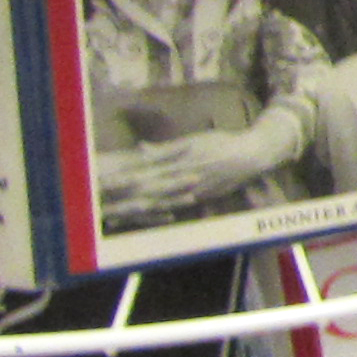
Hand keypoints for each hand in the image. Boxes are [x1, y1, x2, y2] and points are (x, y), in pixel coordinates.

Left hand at [95, 115, 297, 220]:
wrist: (251, 156)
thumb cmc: (222, 143)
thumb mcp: (194, 140)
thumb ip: (166, 148)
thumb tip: (140, 148)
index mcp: (178, 164)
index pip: (145, 174)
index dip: (124, 180)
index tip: (105, 185)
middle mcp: (183, 182)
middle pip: (149, 192)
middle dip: (127, 200)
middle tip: (106, 207)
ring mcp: (192, 194)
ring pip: (160, 203)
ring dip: (140, 208)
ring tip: (120, 216)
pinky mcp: (201, 200)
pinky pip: (176, 208)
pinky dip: (160, 212)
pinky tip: (148, 216)